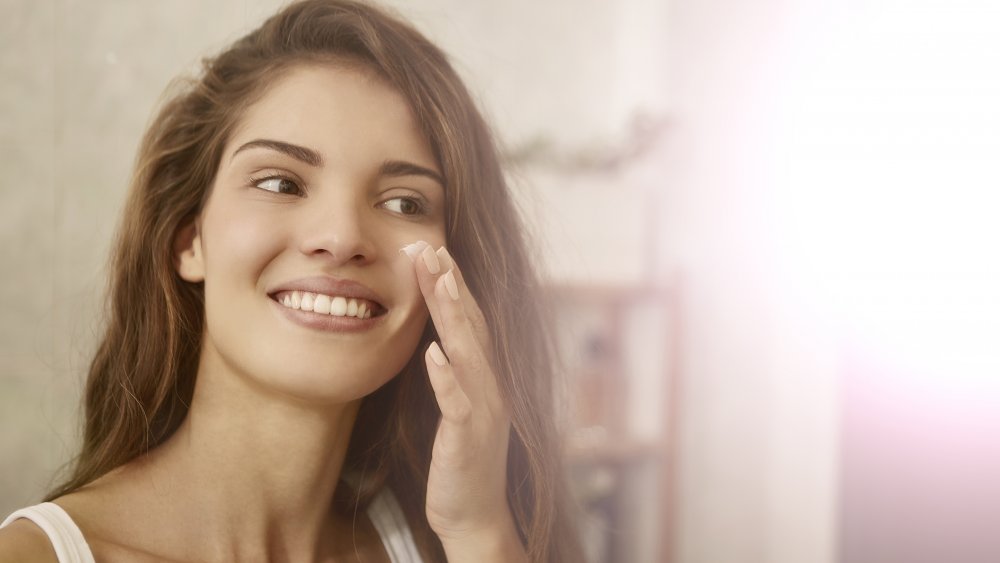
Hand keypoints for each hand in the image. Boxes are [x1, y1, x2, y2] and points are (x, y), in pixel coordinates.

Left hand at [406, 242, 525, 559]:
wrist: (475, 516)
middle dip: (450, 283)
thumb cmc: (460, 462)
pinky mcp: (468, 438)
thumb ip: (451, 373)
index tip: (432, 248)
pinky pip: (457, 403)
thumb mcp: (456, 408)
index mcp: (483, 377)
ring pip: (468, 353)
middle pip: (470, 325)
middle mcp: (490, 386)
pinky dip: (446, 377)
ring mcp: (483, 411)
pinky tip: (433, 354)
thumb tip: (434, 340)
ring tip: (439, 278)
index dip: (451, 283)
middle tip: (430, 244)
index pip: (468, 320)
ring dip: (453, 314)